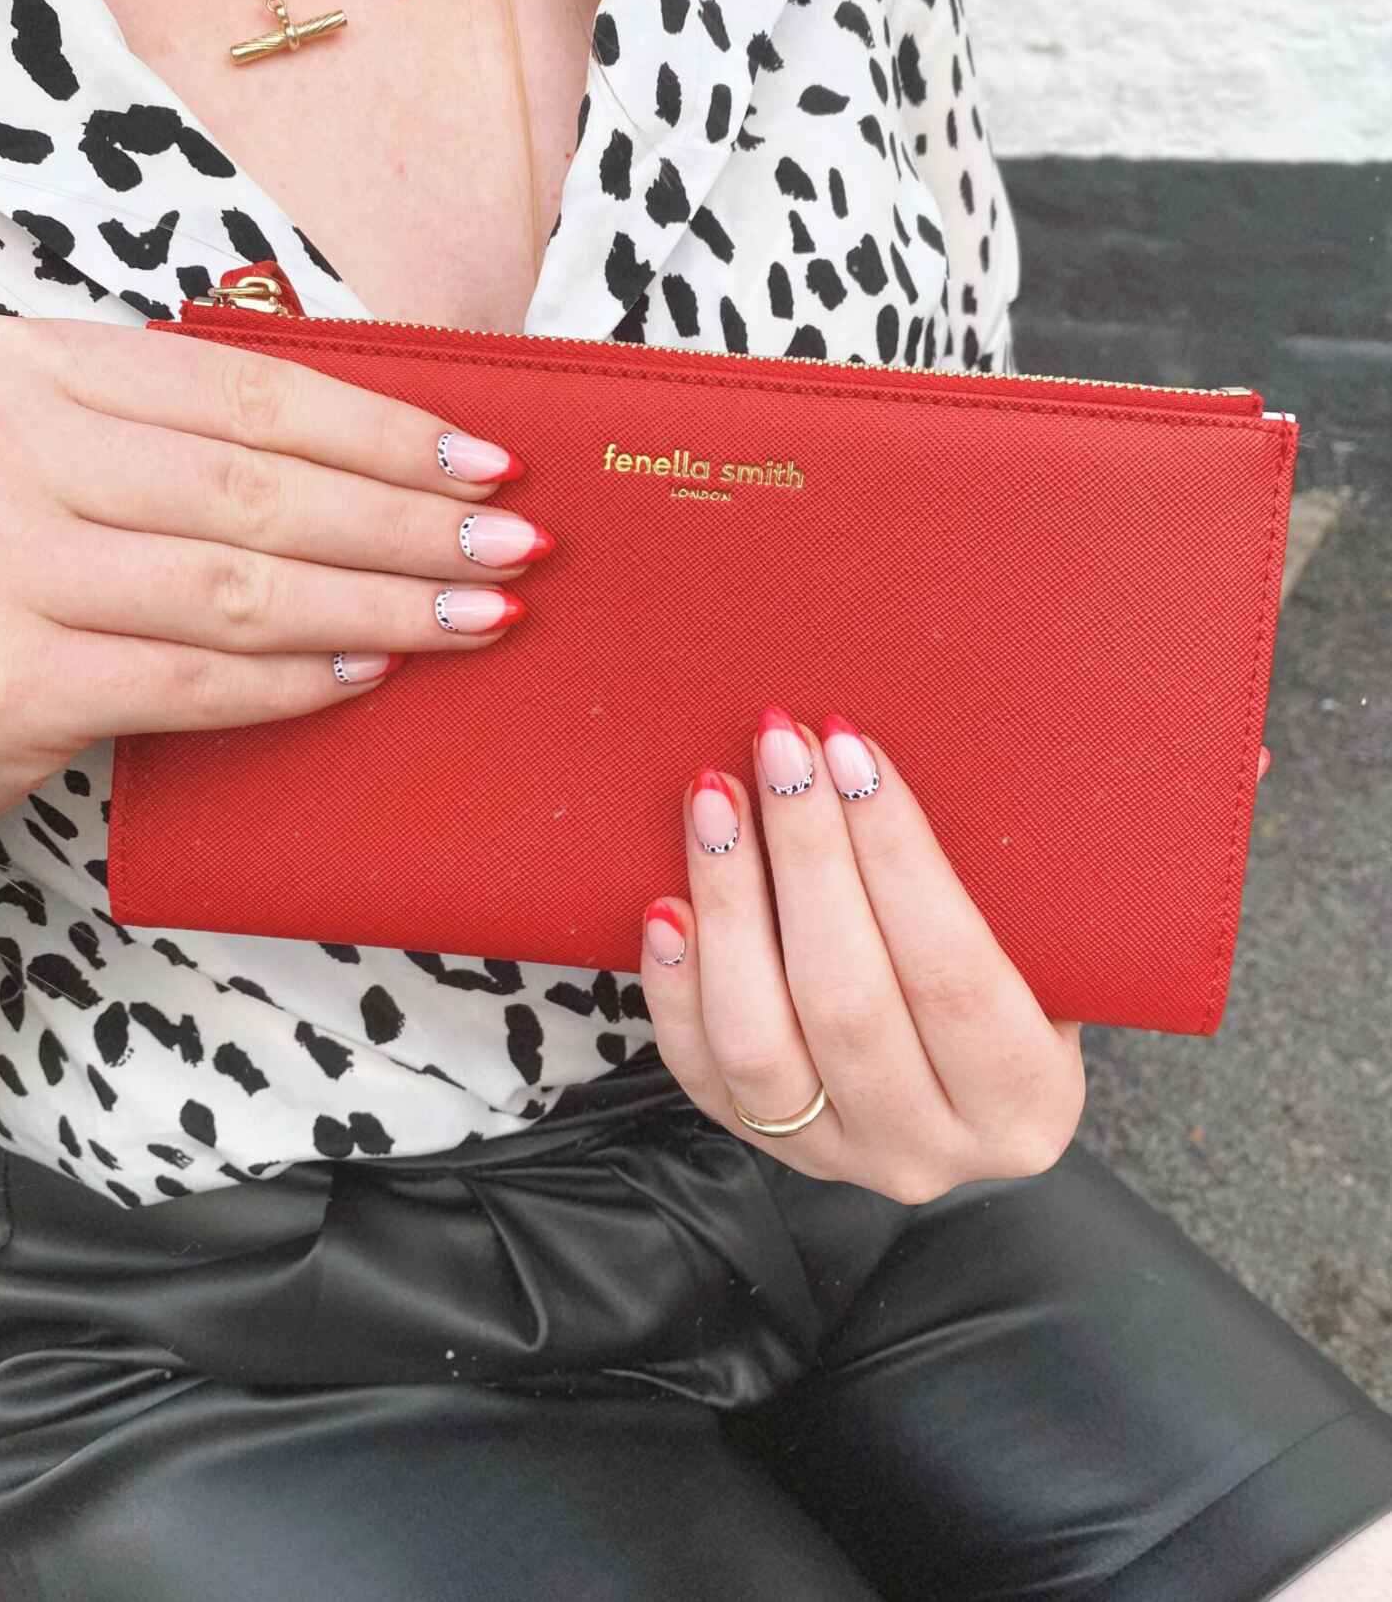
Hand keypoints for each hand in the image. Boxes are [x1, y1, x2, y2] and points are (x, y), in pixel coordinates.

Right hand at [0, 315, 550, 840]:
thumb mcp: (22, 462)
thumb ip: (149, 450)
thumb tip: (351, 473)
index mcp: (21, 365)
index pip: (246, 393)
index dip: (382, 428)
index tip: (481, 459)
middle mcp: (4, 446)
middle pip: (263, 487)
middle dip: (411, 520)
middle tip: (516, 544)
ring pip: (245, 584)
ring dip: (383, 603)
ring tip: (478, 614)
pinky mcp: (8, 680)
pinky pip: (194, 679)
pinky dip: (296, 681)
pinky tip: (368, 673)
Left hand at [640, 708, 1273, 1203]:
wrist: (960, 1101)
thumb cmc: (1026, 989)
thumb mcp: (1077, 947)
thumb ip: (1119, 867)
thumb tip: (1235, 756)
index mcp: (1026, 1100)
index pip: (955, 976)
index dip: (900, 861)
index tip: (858, 755)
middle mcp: (930, 1146)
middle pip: (849, 999)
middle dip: (807, 858)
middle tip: (781, 747)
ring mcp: (834, 1154)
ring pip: (759, 1039)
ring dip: (729, 905)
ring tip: (714, 796)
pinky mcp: (758, 1145)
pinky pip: (698, 1073)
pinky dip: (674, 986)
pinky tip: (665, 898)